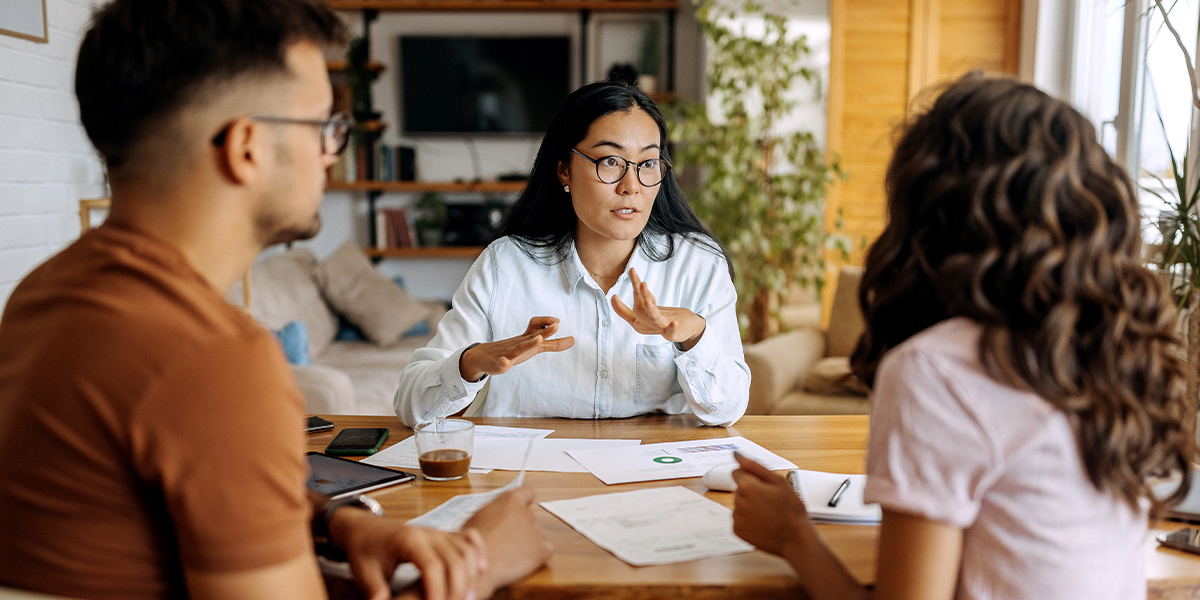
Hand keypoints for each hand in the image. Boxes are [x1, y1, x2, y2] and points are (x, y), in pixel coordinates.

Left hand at [328, 506, 486, 599]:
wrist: (364, 528)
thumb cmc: (365, 549)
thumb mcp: (364, 572)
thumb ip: (375, 591)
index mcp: (408, 541)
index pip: (432, 566)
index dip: (438, 589)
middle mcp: (428, 533)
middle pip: (455, 559)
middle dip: (458, 587)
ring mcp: (438, 532)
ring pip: (466, 549)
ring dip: (471, 574)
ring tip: (468, 597)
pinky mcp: (443, 535)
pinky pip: (468, 537)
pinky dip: (478, 551)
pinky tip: (481, 569)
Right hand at [459, 317, 574, 381]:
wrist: (485, 356)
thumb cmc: (513, 349)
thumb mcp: (534, 345)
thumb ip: (553, 344)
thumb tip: (573, 340)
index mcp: (528, 338)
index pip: (538, 327)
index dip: (548, 323)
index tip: (558, 322)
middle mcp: (520, 343)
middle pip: (533, 335)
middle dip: (546, 330)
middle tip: (557, 324)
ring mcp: (509, 352)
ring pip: (520, 348)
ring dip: (529, 343)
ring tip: (539, 339)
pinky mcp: (500, 363)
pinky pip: (502, 362)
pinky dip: (504, 362)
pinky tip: (505, 363)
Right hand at [463, 487, 552, 596]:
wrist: (476, 566)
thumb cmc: (470, 543)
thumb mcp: (477, 517)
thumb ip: (493, 511)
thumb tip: (496, 515)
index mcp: (510, 501)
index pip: (528, 492)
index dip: (525, 500)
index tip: (522, 506)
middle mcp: (526, 513)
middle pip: (529, 516)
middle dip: (521, 526)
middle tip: (506, 538)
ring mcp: (536, 532)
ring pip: (536, 535)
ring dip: (527, 542)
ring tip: (509, 553)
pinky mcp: (541, 550)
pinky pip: (545, 550)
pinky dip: (537, 555)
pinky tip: (521, 561)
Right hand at [611, 268, 705, 350]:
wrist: (684, 328)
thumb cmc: (663, 318)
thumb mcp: (648, 308)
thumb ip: (640, 297)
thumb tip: (623, 291)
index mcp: (639, 320)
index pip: (625, 312)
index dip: (618, 306)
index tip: (613, 296)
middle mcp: (647, 323)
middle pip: (640, 308)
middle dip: (640, 294)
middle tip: (640, 282)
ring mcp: (659, 327)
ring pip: (654, 317)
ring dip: (651, 309)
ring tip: (648, 301)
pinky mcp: (672, 332)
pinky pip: (671, 330)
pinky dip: (672, 327)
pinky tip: (674, 323)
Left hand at [731, 453, 812, 557]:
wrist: (795, 538)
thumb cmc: (791, 510)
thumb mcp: (778, 481)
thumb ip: (754, 466)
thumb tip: (736, 455)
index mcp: (747, 486)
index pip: (737, 472)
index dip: (751, 477)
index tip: (763, 486)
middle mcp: (738, 501)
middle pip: (739, 489)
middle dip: (751, 491)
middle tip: (770, 501)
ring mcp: (736, 517)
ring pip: (739, 504)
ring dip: (750, 506)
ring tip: (769, 514)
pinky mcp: (737, 530)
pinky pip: (740, 519)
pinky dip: (748, 520)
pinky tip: (763, 523)